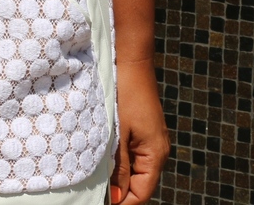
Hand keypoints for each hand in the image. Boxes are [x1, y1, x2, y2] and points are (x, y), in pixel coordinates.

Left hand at [110, 58, 170, 203]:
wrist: (131, 62)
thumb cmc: (125, 94)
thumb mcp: (119, 132)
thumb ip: (119, 166)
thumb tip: (117, 196)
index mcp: (155, 154)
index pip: (142, 193)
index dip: (124, 203)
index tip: (102, 203)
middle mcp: (157, 150)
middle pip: (139, 183)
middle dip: (120, 191)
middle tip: (95, 193)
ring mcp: (151, 139)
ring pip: (135, 169)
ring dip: (118, 175)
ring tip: (96, 178)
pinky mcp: (144, 129)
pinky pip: (134, 153)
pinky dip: (120, 159)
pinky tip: (103, 157)